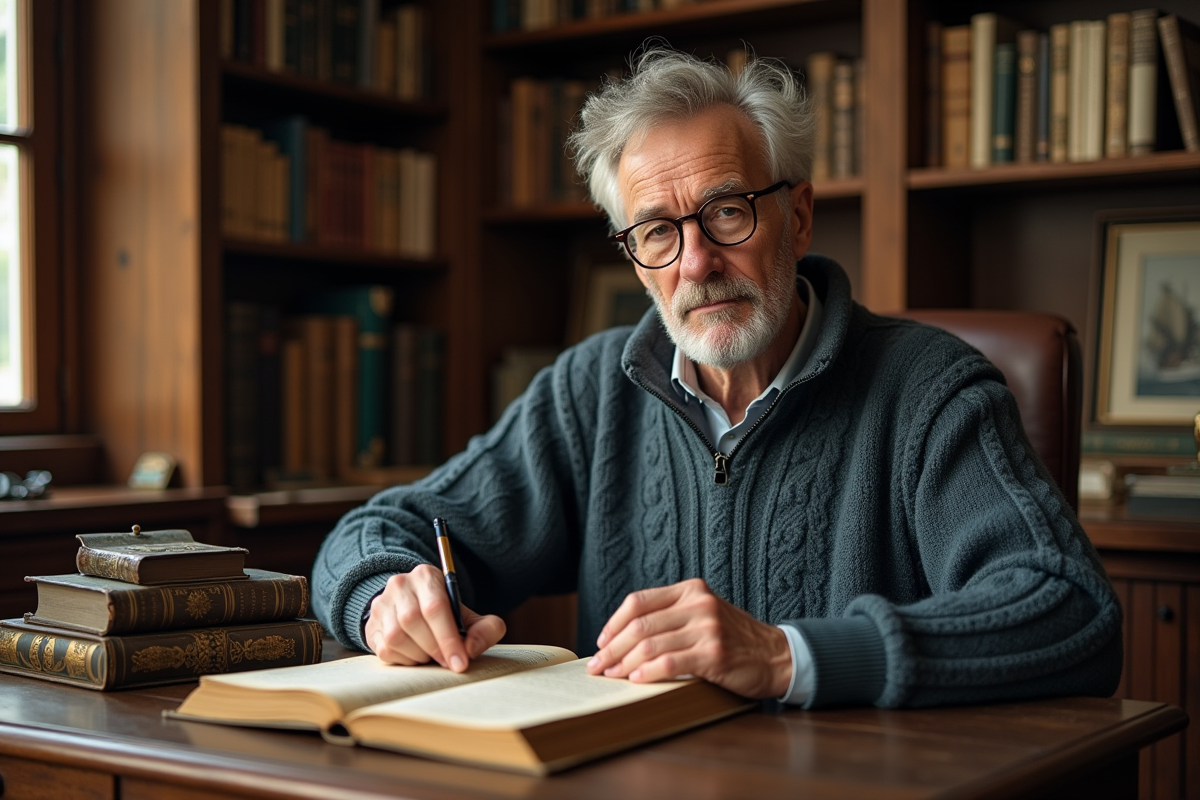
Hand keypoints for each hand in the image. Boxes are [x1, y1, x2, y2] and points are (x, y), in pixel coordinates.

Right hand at [364, 564, 505, 672]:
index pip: (435, 607)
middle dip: (435, 648)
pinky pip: (385, 649)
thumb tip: (472, 649)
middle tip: (448, 663)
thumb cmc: (446, 616)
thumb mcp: (470, 617)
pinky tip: (416, 656)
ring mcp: (381, 604)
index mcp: (427, 576)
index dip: (449, 639)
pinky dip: (405, 660)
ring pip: (396, 636)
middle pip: (413, 621)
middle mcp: (400, 584)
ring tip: (432, 655)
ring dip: (419, 654)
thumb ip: (485, 629)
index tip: (461, 663)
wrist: (414, 610)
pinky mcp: (371, 625)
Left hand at [585, 578, 790, 698]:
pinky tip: (636, 680)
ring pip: (650, 645)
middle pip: (640, 625)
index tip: (601, 642)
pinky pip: (670, 662)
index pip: (639, 602)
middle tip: (597, 666)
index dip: (613, 623)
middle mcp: (698, 604)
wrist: (776, 655)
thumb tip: (621, 636)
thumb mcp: (703, 614)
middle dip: (612, 648)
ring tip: (612, 676)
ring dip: (624, 664)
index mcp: (691, 590)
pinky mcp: (714, 653)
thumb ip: (671, 616)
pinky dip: (647, 672)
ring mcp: (708, 627)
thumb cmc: (733, 638)